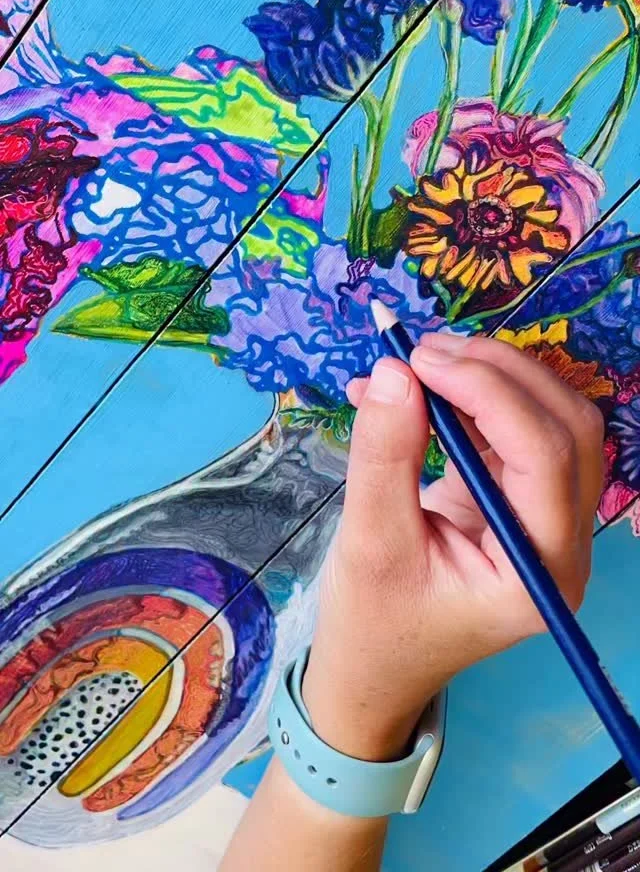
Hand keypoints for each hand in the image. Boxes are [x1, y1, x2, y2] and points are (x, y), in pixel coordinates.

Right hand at [302, 332, 604, 762]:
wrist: (376, 668)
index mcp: (540, 571)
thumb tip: (398, 371)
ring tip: (416, 362)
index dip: (489, 393)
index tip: (419, 360)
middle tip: (422, 351)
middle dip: (498, 374)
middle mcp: (563, 542)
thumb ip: (385, 455)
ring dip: (489, 377)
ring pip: (550, 419)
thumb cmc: (374, 624)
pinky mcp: (523, 501)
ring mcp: (549, 521)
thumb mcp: (369, 541)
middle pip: (567, 428)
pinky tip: (415, 389)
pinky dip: (470, 399)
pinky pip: (515, 431)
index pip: (544, 457)